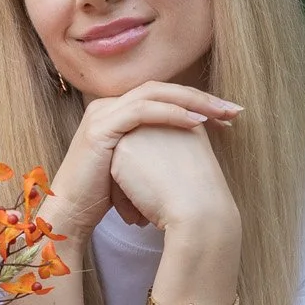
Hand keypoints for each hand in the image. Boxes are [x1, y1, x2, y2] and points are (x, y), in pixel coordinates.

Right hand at [48, 81, 240, 240]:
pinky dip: (171, 114)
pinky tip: (195, 122)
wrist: (71, 215)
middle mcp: (107, 106)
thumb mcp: (134, 166)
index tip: (226, 118)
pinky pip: (142, 111)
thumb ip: (154, 148)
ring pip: (154, 94)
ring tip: (220, 114)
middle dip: (201, 97)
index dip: (196, 101)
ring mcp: (102, 114)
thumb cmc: (104, 197)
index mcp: (115, 112)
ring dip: (192, 101)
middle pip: (161, 89)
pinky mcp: (101, 129)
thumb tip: (191, 146)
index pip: (161, 96)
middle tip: (233, 109)